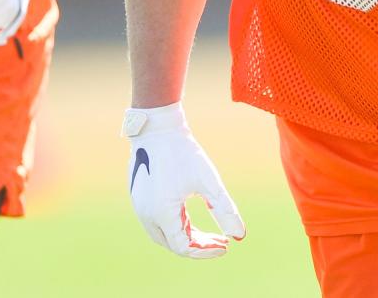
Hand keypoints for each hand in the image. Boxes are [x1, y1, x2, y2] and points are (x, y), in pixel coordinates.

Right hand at [122, 102, 244, 258]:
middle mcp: (146, 213)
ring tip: (206, 232)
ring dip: (184, 237)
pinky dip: (173, 224)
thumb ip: (225, 209)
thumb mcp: (208, 180)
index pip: (185, 248)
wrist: (156, 126)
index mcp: (162, 213)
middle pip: (173, 244)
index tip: (226, 244)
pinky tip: (188, 216)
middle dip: (198, 246)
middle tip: (220, 239)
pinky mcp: (137, 195)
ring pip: (162, 234)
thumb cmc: (183, 151)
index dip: (207, 251)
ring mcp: (139, 204)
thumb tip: (240, 236)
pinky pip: (155, 220)